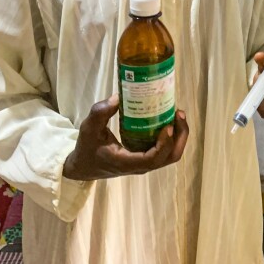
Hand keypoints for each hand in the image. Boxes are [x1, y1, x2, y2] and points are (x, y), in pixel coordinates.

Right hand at [63, 95, 188, 180]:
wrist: (83, 165)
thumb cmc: (87, 147)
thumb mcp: (88, 128)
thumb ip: (100, 112)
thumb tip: (118, 98)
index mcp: (126, 162)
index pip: (153, 159)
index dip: (164, 144)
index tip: (168, 125)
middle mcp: (140, 166)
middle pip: (169, 157)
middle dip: (179, 136)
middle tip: (178, 114)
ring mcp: (144, 164)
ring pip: (170, 155)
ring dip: (178, 136)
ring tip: (177, 114)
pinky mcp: (145, 158)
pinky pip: (165, 151)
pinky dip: (171, 137)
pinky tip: (168, 119)